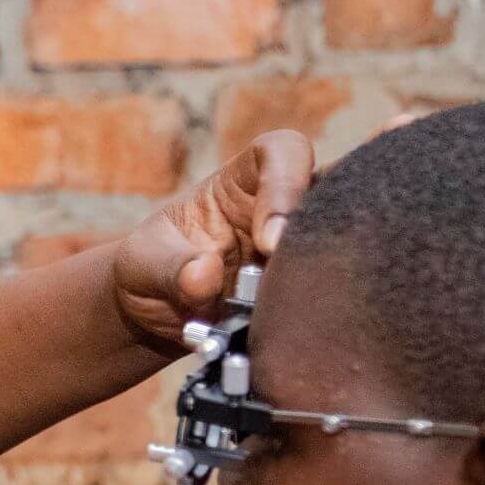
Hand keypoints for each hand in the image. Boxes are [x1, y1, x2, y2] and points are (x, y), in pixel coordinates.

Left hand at [112, 129, 315, 347]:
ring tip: (290, 311)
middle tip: (295, 279)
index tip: (269, 242)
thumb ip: (169, 267)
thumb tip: (205, 278)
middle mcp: (283, 209)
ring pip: (342, 248)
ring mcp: (298, 252)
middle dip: (323, 234)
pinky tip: (298, 331)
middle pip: (334, 196)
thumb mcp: (141, 264)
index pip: (284, 153)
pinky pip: (332, 295)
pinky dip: (319, 313)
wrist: (154, 319)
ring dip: (325, 277)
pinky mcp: (304, 293)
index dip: (286, 186)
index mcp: (243, 181)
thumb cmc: (149, 270)